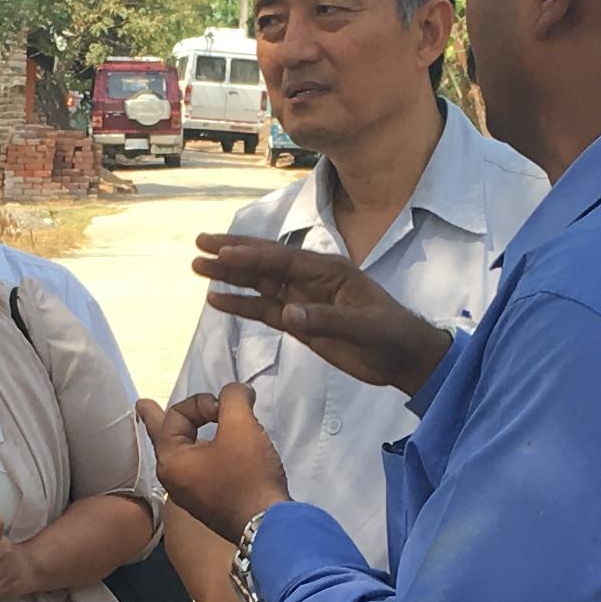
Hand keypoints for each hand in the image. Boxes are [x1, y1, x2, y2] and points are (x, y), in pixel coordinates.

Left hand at [139, 384, 292, 543]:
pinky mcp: (209, 502)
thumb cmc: (247, 475)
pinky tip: (210, 450)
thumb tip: (235, 393)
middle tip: (141, 404)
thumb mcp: (241, 426)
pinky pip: (198, 468)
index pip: (176, 415)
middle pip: (166, 437)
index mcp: (171, 460)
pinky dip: (202, 452)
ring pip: (183, 454)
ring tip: (174, 427)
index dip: (202, 403)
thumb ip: (233, 398)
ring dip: (185, 435)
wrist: (267, 526)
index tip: (227, 411)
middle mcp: (174, 478)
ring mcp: (190, 493)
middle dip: (155, 418)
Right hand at [193, 233, 451, 395]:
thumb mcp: (364, 328)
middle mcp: (311, 280)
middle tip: (199, 243)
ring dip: (230, 276)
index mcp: (329, 271)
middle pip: (265, 263)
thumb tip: (287, 314)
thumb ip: (325, 320)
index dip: (252, 256)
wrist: (404, 358)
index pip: (283, 260)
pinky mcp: (300, 322)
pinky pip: (264, 309)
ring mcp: (303, 300)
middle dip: (232, 253)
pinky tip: (217, 299)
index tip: (222, 252)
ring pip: (259, 284)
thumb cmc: (391, 335)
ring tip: (197, 266)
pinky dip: (241, 304)